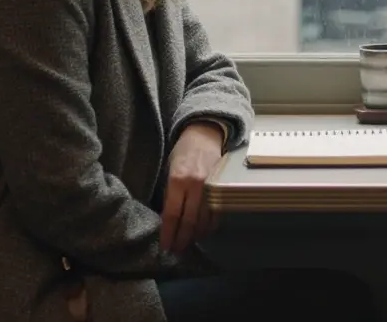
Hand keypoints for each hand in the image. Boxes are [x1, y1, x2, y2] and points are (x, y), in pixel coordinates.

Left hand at [161, 122, 224, 254]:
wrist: (205, 135)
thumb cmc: (182, 152)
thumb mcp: (169, 169)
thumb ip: (169, 193)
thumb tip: (168, 219)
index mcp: (177, 180)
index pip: (173, 214)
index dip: (169, 233)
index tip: (166, 246)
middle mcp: (195, 184)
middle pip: (189, 220)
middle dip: (182, 238)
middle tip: (177, 251)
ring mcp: (210, 186)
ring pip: (204, 219)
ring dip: (196, 235)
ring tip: (189, 244)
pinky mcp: (220, 187)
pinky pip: (216, 211)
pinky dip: (210, 225)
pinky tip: (203, 232)